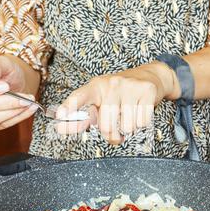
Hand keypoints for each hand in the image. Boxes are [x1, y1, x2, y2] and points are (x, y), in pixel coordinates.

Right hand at [0, 55, 37, 130]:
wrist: (16, 80)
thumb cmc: (7, 70)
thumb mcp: (3, 62)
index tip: (5, 86)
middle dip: (6, 102)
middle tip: (25, 98)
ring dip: (13, 112)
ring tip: (29, 102)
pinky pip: (4, 124)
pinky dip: (20, 117)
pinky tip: (30, 108)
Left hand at [55, 62, 179, 143]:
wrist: (149, 76)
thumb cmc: (119, 94)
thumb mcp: (100, 100)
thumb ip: (82, 117)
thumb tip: (60, 128)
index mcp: (96, 86)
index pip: (80, 97)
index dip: (69, 107)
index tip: (60, 115)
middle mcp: (111, 84)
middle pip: (106, 126)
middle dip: (112, 134)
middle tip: (116, 127)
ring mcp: (130, 87)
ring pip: (127, 127)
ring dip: (128, 129)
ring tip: (129, 115)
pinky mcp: (147, 91)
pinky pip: (142, 123)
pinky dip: (141, 124)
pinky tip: (140, 111)